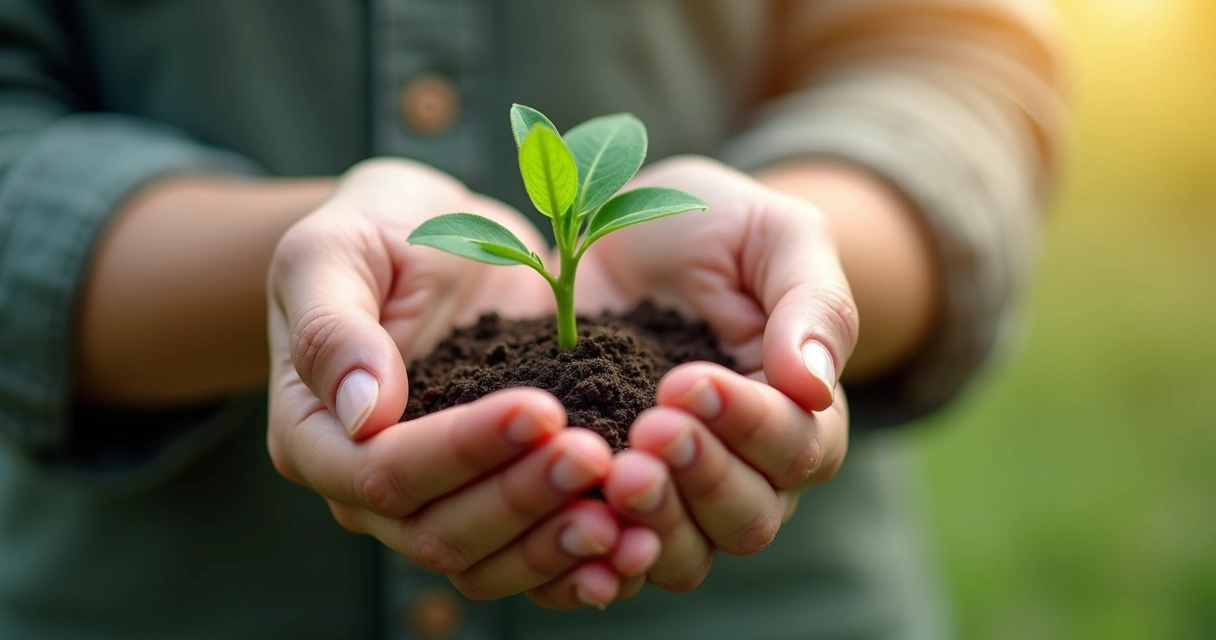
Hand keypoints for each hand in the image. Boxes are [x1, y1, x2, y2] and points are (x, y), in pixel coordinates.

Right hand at [266, 159, 619, 605]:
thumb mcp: (333, 250)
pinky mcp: (494, 492)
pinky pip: (529, 552)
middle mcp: (368, 486)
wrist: (432, 233)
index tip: (541, 409)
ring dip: (556, 544)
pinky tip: (636, 540)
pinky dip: (580, 556)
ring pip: (487, 560)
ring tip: (626, 515)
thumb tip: (358, 411)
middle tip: (597, 457)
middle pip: (440, 531)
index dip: (462, 450)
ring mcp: (436, 498)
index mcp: (315, 434)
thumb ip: (331, 327)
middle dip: (523, 499)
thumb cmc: (373, 230)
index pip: (382, 471)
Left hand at [574, 156, 856, 595]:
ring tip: (614, 475)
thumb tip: (816, 384)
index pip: (798, 447)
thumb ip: (811, 304)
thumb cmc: (712, 226)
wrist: (614, 229)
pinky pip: (614, 556)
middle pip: (749, 518)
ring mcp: (677, 492)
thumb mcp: (774, 236)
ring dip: (656, 522)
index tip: (686, 379)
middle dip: (702, 478)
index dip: (749, 424)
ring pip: (689, 555)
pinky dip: (599, 553)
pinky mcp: (609, 496)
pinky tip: (573, 519)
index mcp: (801, 410)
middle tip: (651, 428)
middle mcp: (747, 468)